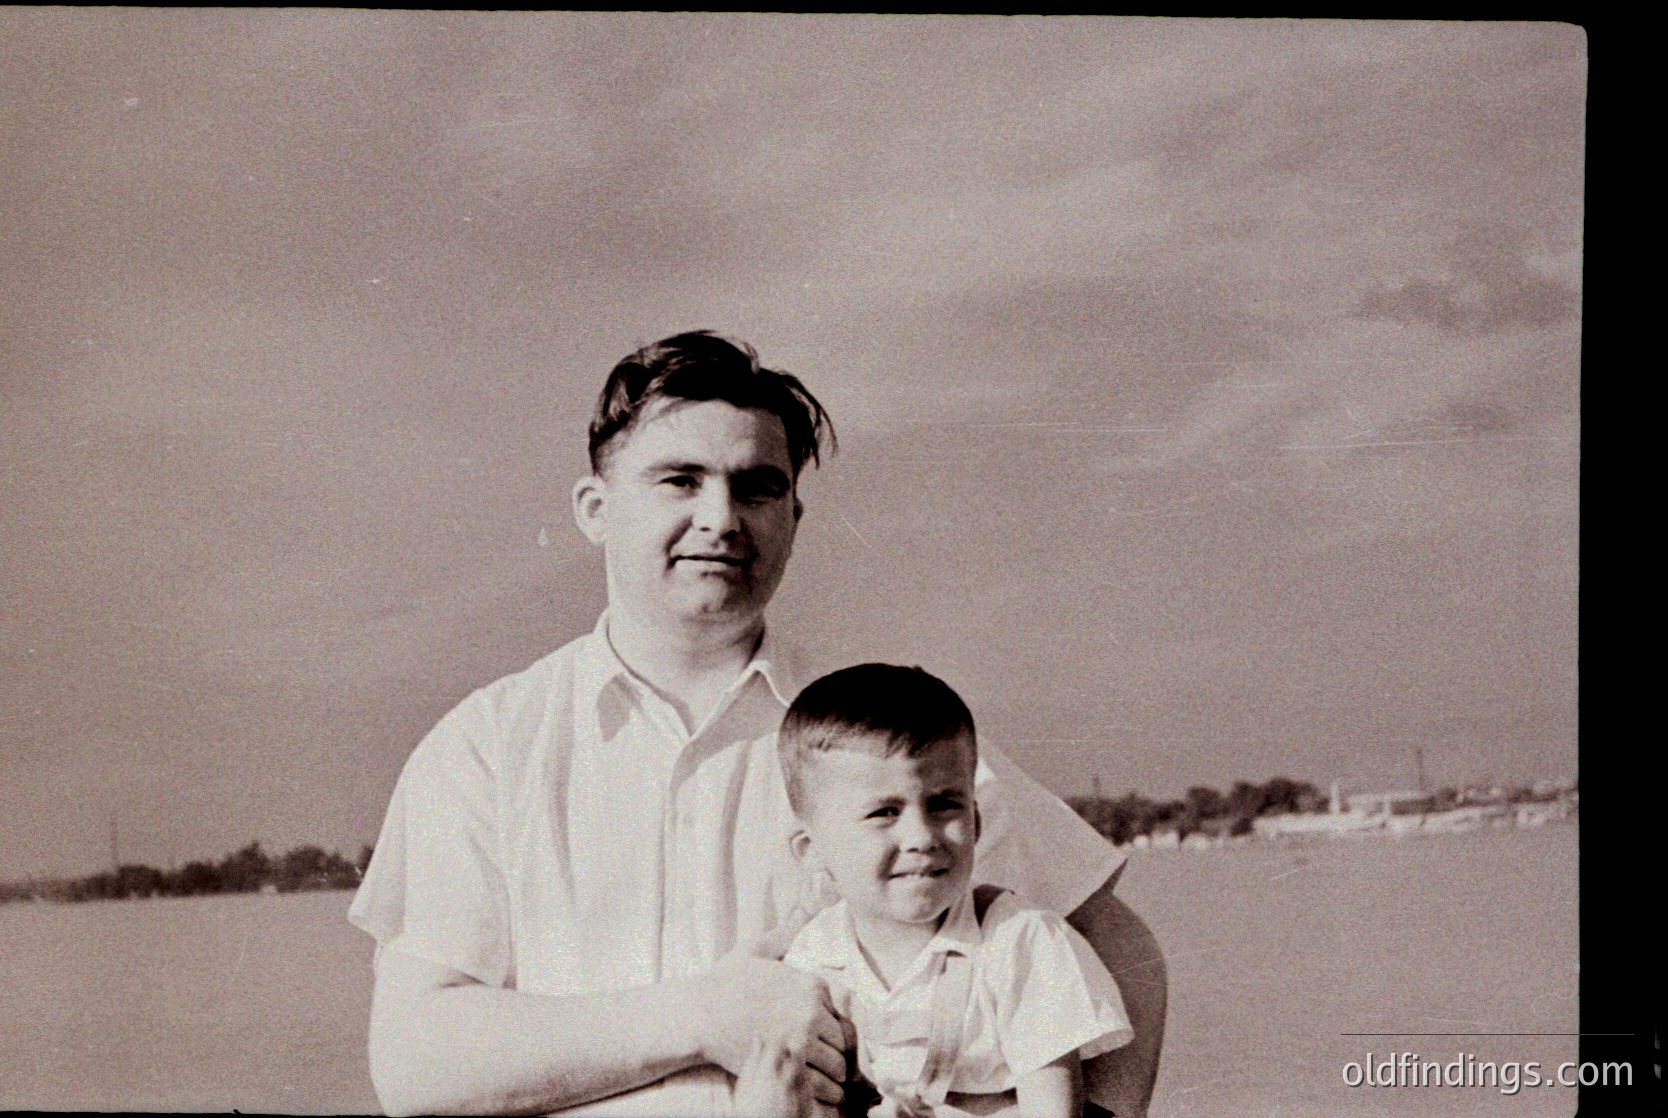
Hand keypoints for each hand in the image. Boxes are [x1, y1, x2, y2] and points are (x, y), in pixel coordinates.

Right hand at [693, 912, 849, 1112]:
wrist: (699, 1013)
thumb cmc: (726, 981)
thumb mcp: (757, 949)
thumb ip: (787, 931)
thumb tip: (811, 905)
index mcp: (811, 984)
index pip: (846, 1013)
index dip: (838, 1027)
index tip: (829, 1036)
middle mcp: (812, 1011)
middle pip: (844, 1041)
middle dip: (837, 1052)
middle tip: (828, 1060)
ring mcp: (800, 1039)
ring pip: (836, 1065)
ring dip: (832, 1074)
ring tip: (824, 1078)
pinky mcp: (786, 1064)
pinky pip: (820, 1084)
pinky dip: (823, 1092)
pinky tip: (815, 1092)